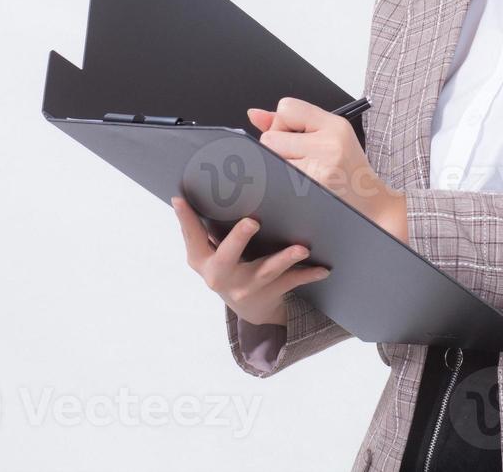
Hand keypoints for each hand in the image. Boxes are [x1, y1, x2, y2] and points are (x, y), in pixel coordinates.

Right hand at [171, 195, 329, 326]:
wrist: (250, 309)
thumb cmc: (228, 267)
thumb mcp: (210, 253)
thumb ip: (202, 230)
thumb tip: (187, 192)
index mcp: (202, 262)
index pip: (191, 237)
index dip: (184, 219)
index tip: (180, 198)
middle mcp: (221, 276)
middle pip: (227, 258)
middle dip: (239, 239)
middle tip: (252, 221)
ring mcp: (246, 287)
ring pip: (266, 271)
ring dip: (285, 259)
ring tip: (301, 248)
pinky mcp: (269, 294)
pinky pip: (291, 282)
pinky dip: (308, 274)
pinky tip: (323, 269)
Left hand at [247, 97, 406, 239]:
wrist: (371, 204)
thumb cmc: (347, 168)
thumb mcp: (328, 136)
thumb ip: (291, 123)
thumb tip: (254, 114)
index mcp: (334, 125)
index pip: (286, 108)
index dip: (282, 122)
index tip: (292, 135)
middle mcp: (329, 143)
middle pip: (270, 138)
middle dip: (277, 148)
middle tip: (297, 158)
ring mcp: (321, 168)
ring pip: (270, 159)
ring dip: (277, 167)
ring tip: (300, 172)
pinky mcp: (313, 188)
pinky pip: (277, 180)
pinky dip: (281, 184)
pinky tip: (299, 187)